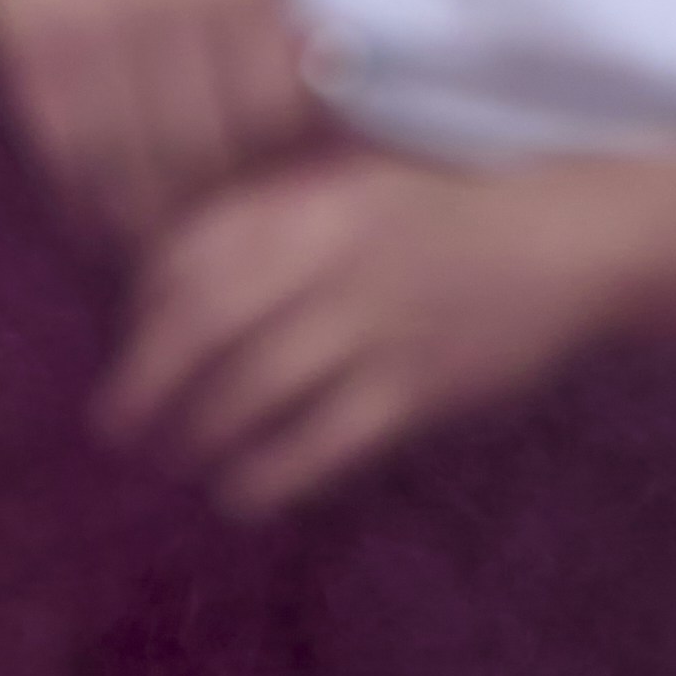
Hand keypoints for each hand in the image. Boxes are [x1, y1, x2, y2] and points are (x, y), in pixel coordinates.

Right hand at [0, 0, 317, 238]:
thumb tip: (342, 100)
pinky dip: (82, 200)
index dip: (273, 167)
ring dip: (143, 220)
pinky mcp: (31, 43)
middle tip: (210, 245)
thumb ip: (281, 14)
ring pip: (132, 160)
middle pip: (203, 145)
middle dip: (208, 209)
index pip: (272, 106)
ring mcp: (94, 19)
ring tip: (153, 246)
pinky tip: (94, 220)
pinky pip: (64, 149)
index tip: (267, 197)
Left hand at [101, 141, 656, 517]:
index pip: (187, 254)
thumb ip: (270, 213)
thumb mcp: (346, 180)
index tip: (132, 344)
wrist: (561, 238)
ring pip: (254, 386)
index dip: (143, 308)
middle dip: (145, 380)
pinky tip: (239, 496)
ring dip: (199, 432)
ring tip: (173, 461)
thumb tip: (168, 273)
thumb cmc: (441, 209)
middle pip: (203, 324)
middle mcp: (328, 256)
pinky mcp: (418, 387)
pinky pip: (324, 440)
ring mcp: (374, 322)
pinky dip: (272, 473)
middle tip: (113, 426)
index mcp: (303, 200)